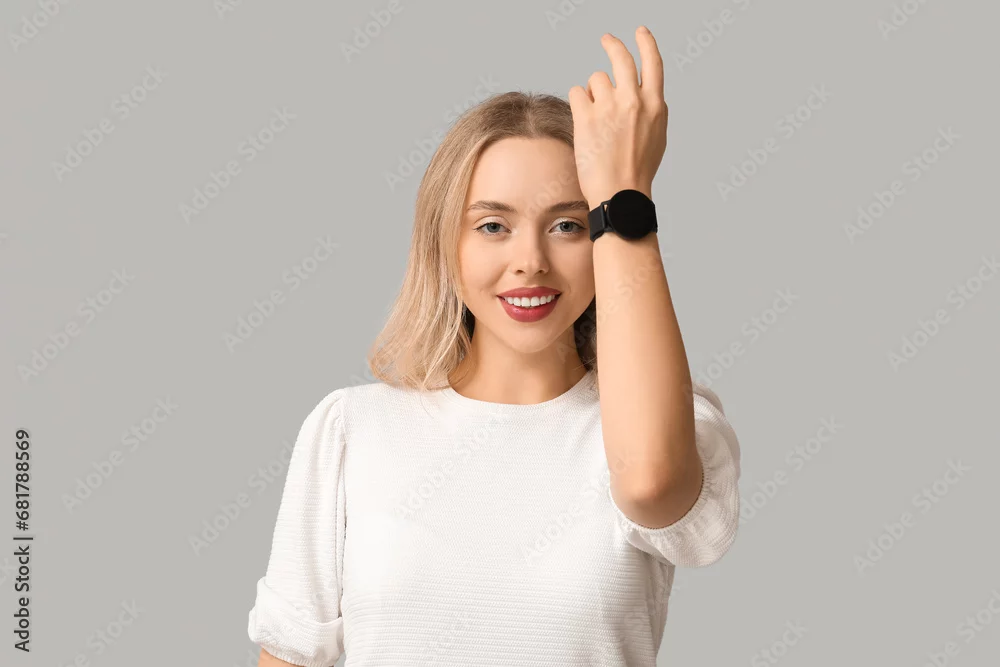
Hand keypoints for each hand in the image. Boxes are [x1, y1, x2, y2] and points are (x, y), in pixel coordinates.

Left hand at [568, 26, 667, 208]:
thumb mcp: (657, 137)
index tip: (640, 32)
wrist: (619, 193)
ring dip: (593, 92)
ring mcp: (609, 106)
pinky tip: (583, 120)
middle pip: (621, 59)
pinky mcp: (586, 116)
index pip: (653, 63)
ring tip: (596, 118)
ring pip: (596, 79)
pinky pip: (576, 92)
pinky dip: (578, 102)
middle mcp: (633, 100)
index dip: (646, 43)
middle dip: (612, 44)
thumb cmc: (637, 171)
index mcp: (655, 105)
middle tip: (606, 39)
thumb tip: (642, 94)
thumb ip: (650, 111)